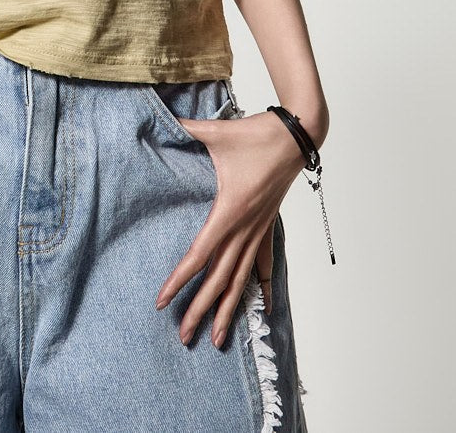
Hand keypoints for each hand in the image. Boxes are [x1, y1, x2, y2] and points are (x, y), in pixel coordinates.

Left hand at [154, 110, 305, 348]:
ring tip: (217, 338)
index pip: (199, 255)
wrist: (296, 134)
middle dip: (200, 310)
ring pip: (241, 279)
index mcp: (229, 211)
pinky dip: (259, 286)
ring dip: (228, 309)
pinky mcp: (268, 224)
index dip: (179, 280)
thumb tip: (159, 118)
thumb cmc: (256, 134)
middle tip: (184, 338)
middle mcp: (245, 228)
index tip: (162, 302)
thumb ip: (184, 127)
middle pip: (219, 280)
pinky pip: (263, 263)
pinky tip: (262, 306)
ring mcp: (259, 229)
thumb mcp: (215, 132)